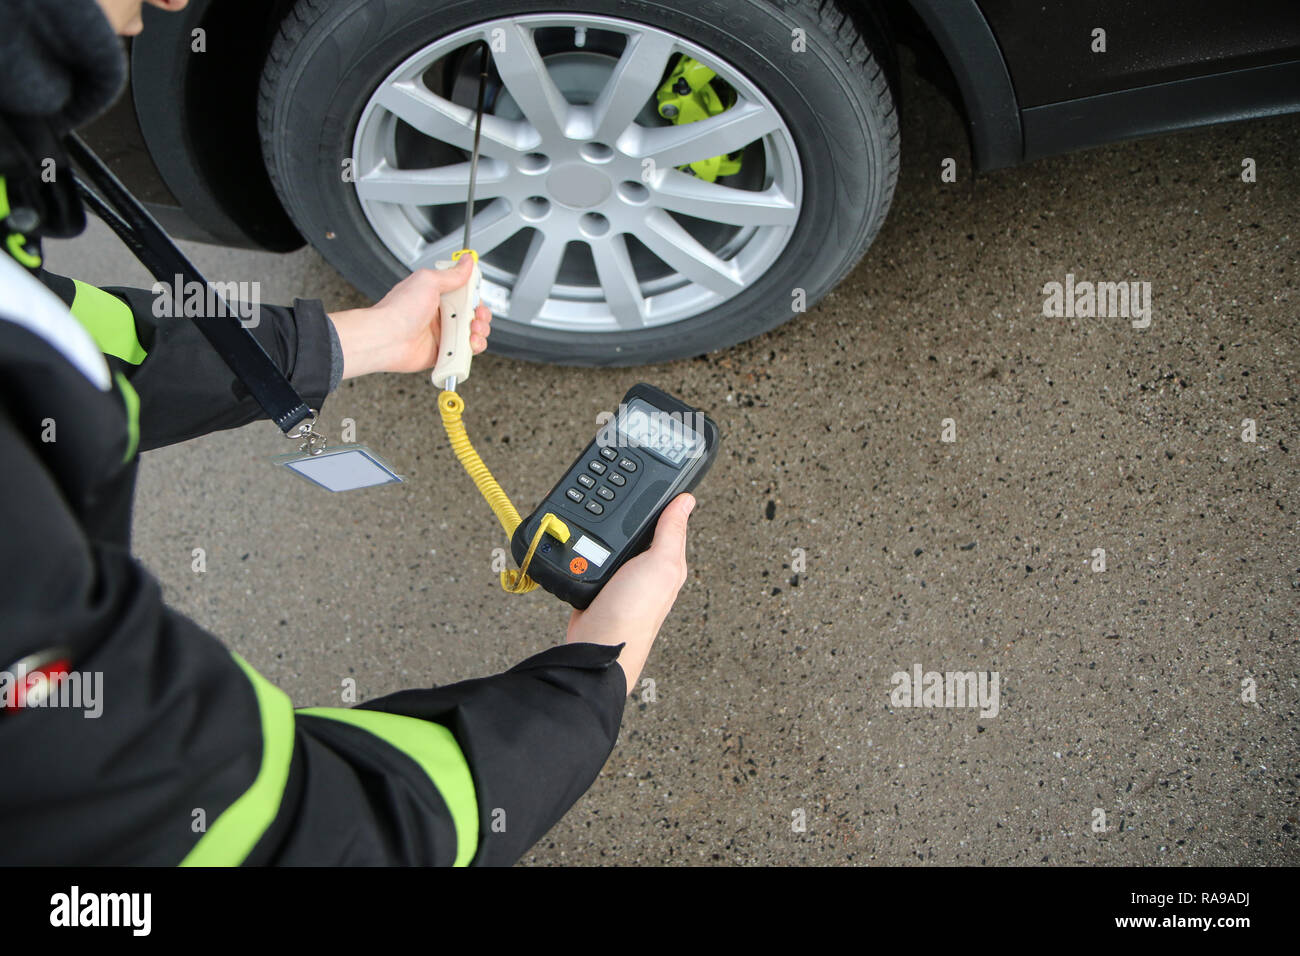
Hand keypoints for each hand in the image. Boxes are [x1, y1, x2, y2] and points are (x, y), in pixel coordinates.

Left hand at [327, 256, 491, 379]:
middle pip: (472, 313)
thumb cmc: (399, 310)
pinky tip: (467, 344)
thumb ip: (452, 274)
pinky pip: (464, 351)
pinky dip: (471, 349)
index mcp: (436, 294)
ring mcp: (442, 333)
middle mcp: (439, 313)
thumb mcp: (429, 281)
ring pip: (472, 333)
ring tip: (472, 331)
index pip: (464, 291)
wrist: (386, 338)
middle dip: (481, 315)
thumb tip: (466, 262)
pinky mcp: (443, 351)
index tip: (477, 296)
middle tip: (476, 316)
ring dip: (479, 332)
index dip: (475, 294)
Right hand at [565, 493, 695, 694]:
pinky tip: (585, 536)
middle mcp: (647, 571)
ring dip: (608, 527)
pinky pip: (595, 556)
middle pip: (640, 530)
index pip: (670, 523)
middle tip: (624, 485)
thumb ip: (671, 532)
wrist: (597, 644)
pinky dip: (589, 545)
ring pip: (616, 542)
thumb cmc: (633, 612)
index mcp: (668, 564)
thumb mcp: (660, 564)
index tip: (655, 478)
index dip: (665, 502)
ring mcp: (622, 579)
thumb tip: (687, 501)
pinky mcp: (599, 584)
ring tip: (604, 504)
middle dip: (633, 512)